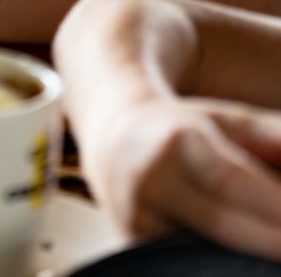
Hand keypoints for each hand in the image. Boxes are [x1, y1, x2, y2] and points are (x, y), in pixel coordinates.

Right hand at [81, 96, 280, 259]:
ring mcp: (138, 225)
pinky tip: (242, 267)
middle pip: (219, 226)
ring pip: (199, 259)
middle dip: (269, 243)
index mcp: (176, 143)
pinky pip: (184, 269)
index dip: (272, 205)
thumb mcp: (228, 121)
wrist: (117, 146)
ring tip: (271, 260)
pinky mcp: (134, 254)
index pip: (229, 180)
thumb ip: (273, 136)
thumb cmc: (184, 133)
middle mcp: (151, 184)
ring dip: (242, 264)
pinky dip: (218, 270)